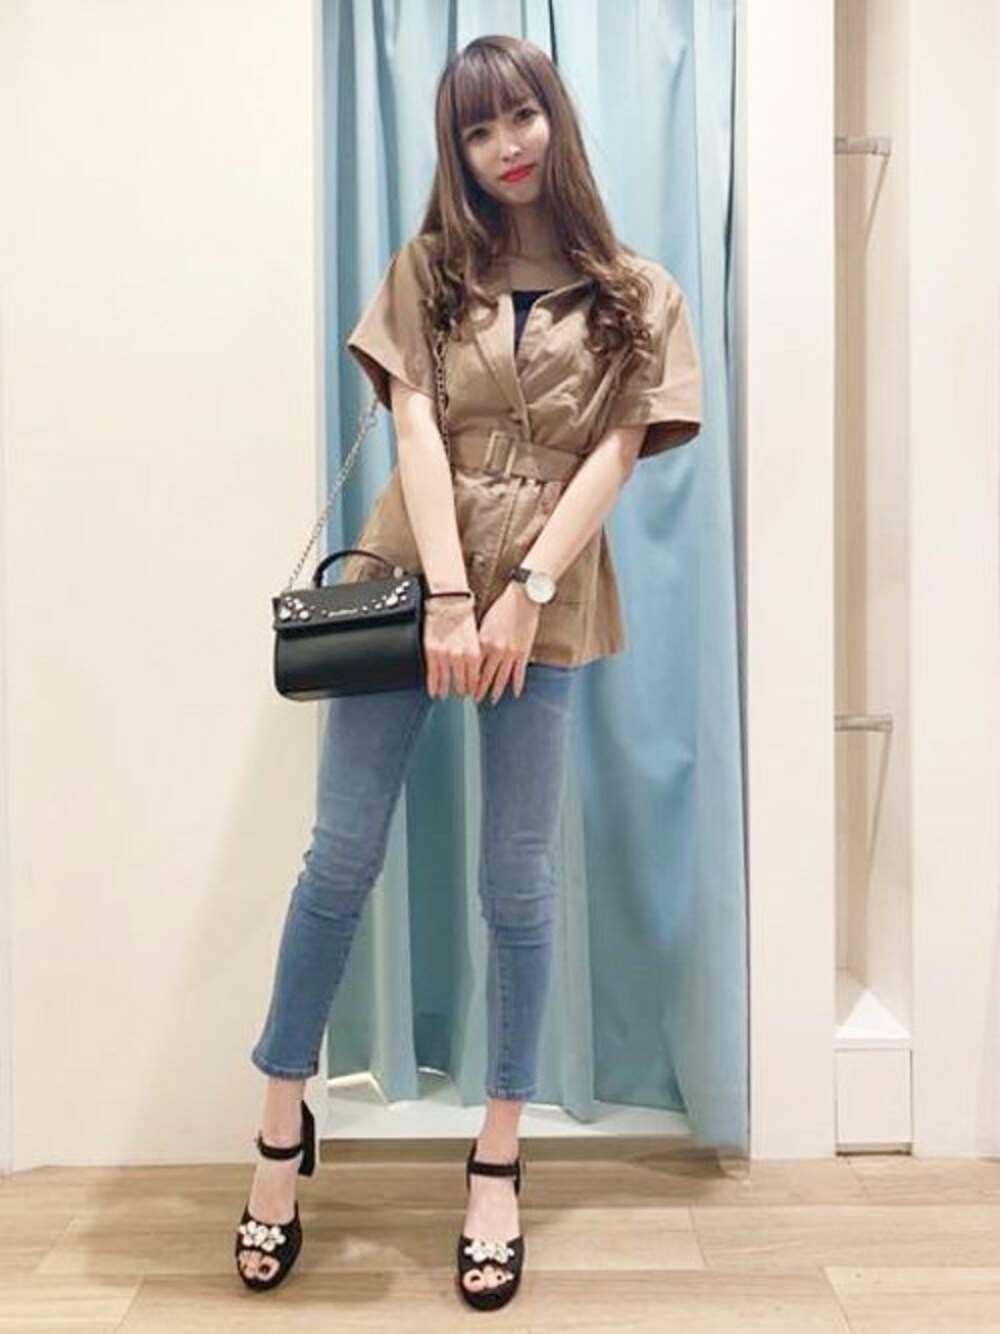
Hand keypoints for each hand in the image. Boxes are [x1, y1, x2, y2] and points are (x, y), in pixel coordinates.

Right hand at [423, 596, 480, 698]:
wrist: (449, 602)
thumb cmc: (463, 616)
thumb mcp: (476, 638)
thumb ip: (474, 656)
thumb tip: (474, 672)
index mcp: (475, 654)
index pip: (475, 681)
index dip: (474, 690)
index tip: (472, 694)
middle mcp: (461, 658)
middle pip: (462, 684)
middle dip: (461, 692)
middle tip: (460, 695)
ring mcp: (445, 657)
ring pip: (447, 682)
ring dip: (446, 691)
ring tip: (445, 696)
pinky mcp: (432, 654)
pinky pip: (432, 676)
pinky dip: (433, 686)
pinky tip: (434, 692)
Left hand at [473, 582, 540, 703]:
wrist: (522, 599)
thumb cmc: (501, 608)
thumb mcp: (484, 624)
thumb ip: (479, 641)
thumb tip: (472, 655)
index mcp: (483, 642)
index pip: (473, 667)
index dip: (468, 680)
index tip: (464, 688)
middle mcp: (496, 650)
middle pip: (485, 676)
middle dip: (479, 690)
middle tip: (474, 700)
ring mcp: (511, 653)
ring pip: (502, 678)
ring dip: (496, 691)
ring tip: (492, 701)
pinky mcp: (523, 652)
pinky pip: (519, 673)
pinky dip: (517, 685)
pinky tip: (515, 693)